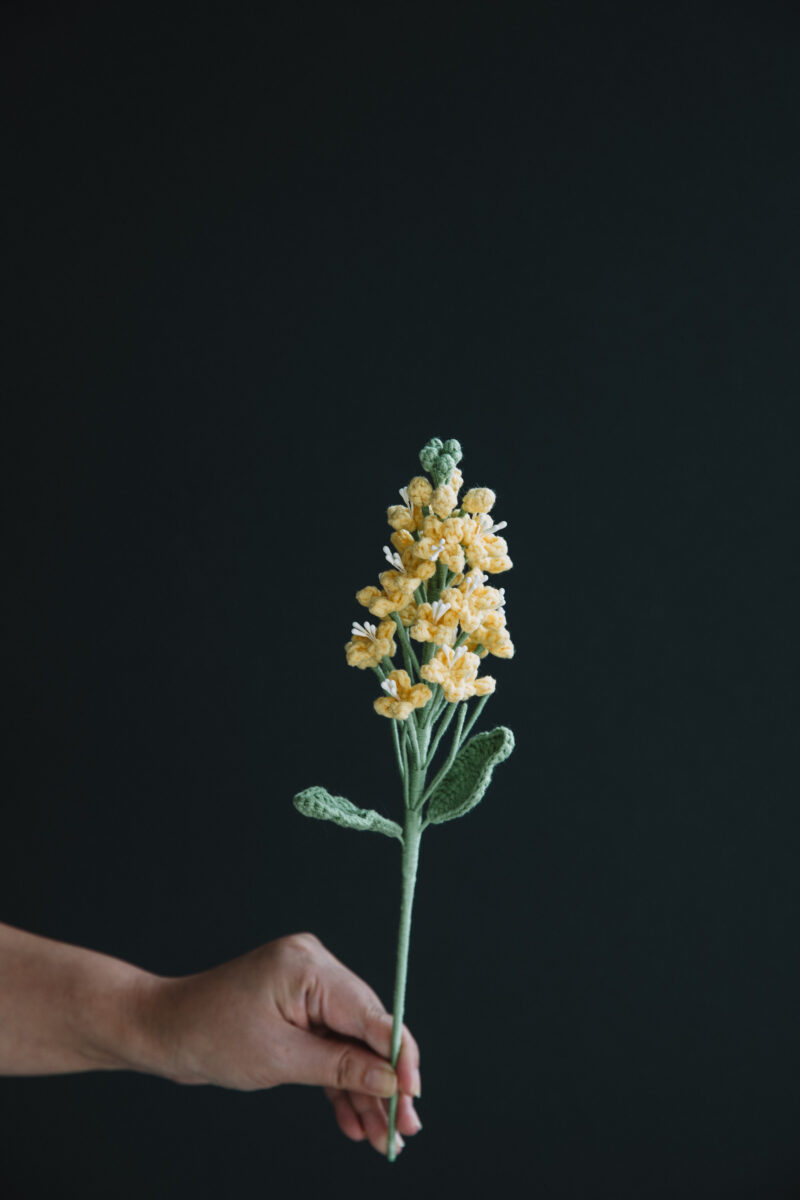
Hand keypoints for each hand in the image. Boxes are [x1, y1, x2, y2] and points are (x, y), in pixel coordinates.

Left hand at [141, 932, 421, 1155]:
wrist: (165, 1031)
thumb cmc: (211, 1035)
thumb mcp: (280, 1059)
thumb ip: (341, 1067)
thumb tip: (391, 1081)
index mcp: (310, 967)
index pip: (372, 1013)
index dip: (400, 1055)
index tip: (415, 1095)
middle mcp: (315, 968)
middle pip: (367, 1030)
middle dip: (385, 1082)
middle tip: (404, 1127)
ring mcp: (307, 987)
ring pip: (351, 1043)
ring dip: (365, 1090)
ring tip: (381, 1136)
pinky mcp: (299, 1007)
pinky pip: (330, 1044)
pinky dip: (339, 1081)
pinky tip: (353, 1120)